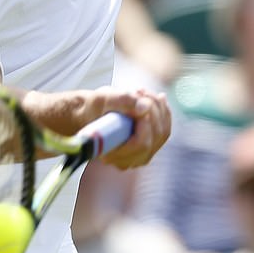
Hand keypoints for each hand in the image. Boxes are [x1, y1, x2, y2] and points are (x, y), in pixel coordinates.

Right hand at [22, 86, 170, 169]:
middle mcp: (129, 160)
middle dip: (153, 110)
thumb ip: (120, 101)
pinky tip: (158, 98)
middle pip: (155, 137)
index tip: (140, 99)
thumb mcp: (101, 100)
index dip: (146, 121)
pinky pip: (164, 130)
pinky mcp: (149, 146)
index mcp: (113, 154)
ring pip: (162, 132)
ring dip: (158, 109)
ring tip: (144, 92)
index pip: (141, 143)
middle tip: (140, 91)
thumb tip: (143, 105)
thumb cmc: (91, 110)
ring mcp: (141, 155)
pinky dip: (163, 112)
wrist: (89, 116)